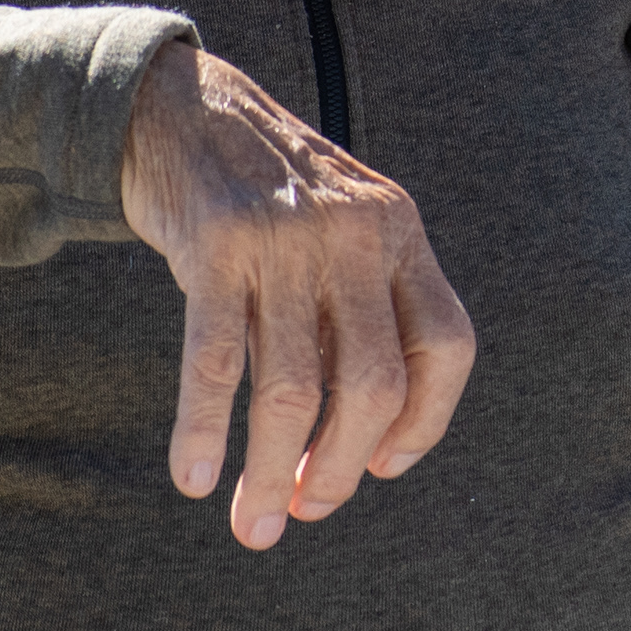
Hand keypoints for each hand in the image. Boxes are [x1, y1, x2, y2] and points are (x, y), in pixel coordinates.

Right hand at [119, 41, 476, 548]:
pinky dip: (205, 430)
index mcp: (401, 228)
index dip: (426, 422)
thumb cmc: (267, 194)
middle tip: (303, 510)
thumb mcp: (344, 225)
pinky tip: (196, 478)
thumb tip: (364, 444)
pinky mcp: (216, 246)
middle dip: (341, 467)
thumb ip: (365, 305)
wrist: (183, 107)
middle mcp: (356, 232)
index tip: (381, 465)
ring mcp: (287, 239)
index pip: (447, 345)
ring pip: (295, 389)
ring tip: (253, 523)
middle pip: (375, 384)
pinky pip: (216, 362)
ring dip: (273, 471)